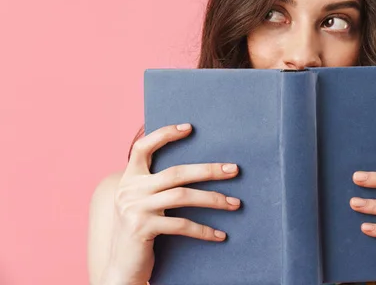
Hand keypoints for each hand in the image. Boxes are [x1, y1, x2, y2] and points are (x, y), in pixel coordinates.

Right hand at [101, 123, 240, 284]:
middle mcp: (129, 190)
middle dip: (208, 170)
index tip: (189, 128)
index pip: (142, 148)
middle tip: (234, 170)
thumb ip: (156, 185)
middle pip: (175, 172)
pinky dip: (204, 230)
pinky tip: (220, 234)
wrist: (121, 267)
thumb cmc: (139, 231)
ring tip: (235, 203)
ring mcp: (134, 208)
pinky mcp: (142, 228)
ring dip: (213, 199)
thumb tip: (196, 170)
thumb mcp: (141, 203)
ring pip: (183, 196)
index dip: (164, 134)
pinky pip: (181, 225)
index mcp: (129, 179)